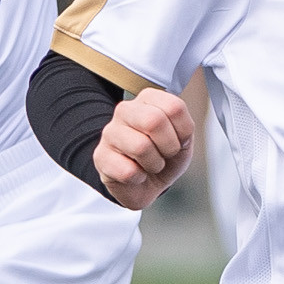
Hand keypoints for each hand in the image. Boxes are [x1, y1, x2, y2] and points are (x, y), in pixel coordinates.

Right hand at [94, 86, 193, 208]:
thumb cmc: (165, 157)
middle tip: (166, 154)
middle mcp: (125, 110)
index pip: (174, 107)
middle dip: (169, 146)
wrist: (147, 185)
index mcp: (148, 99)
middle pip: (154, 121)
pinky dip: (139, 178)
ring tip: (150, 165)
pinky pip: (127, 170)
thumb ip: (184, 128)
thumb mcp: (184, 140)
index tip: (179, 140)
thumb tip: (171, 129)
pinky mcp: (100, 156)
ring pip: (140, 147)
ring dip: (154, 164)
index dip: (183, 131)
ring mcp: (109, 132)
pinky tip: (135, 174)